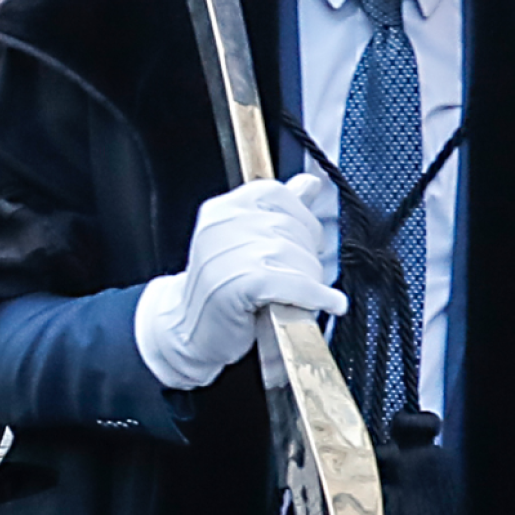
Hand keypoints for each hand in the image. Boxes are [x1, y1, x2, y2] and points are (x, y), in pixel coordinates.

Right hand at [129, 177, 344, 391]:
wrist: (186, 331)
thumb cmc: (220, 289)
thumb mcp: (245, 243)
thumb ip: (278, 211)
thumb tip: (309, 183)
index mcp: (222, 209)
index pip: (277, 194)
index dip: (301, 219)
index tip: (305, 243)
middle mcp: (221, 225)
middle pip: (292, 228)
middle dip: (309, 256)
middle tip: (305, 278)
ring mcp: (227, 254)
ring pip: (297, 256)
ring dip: (312, 280)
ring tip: (307, 295)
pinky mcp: (238, 284)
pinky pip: (295, 283)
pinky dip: (317, 296)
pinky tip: (328, 302)